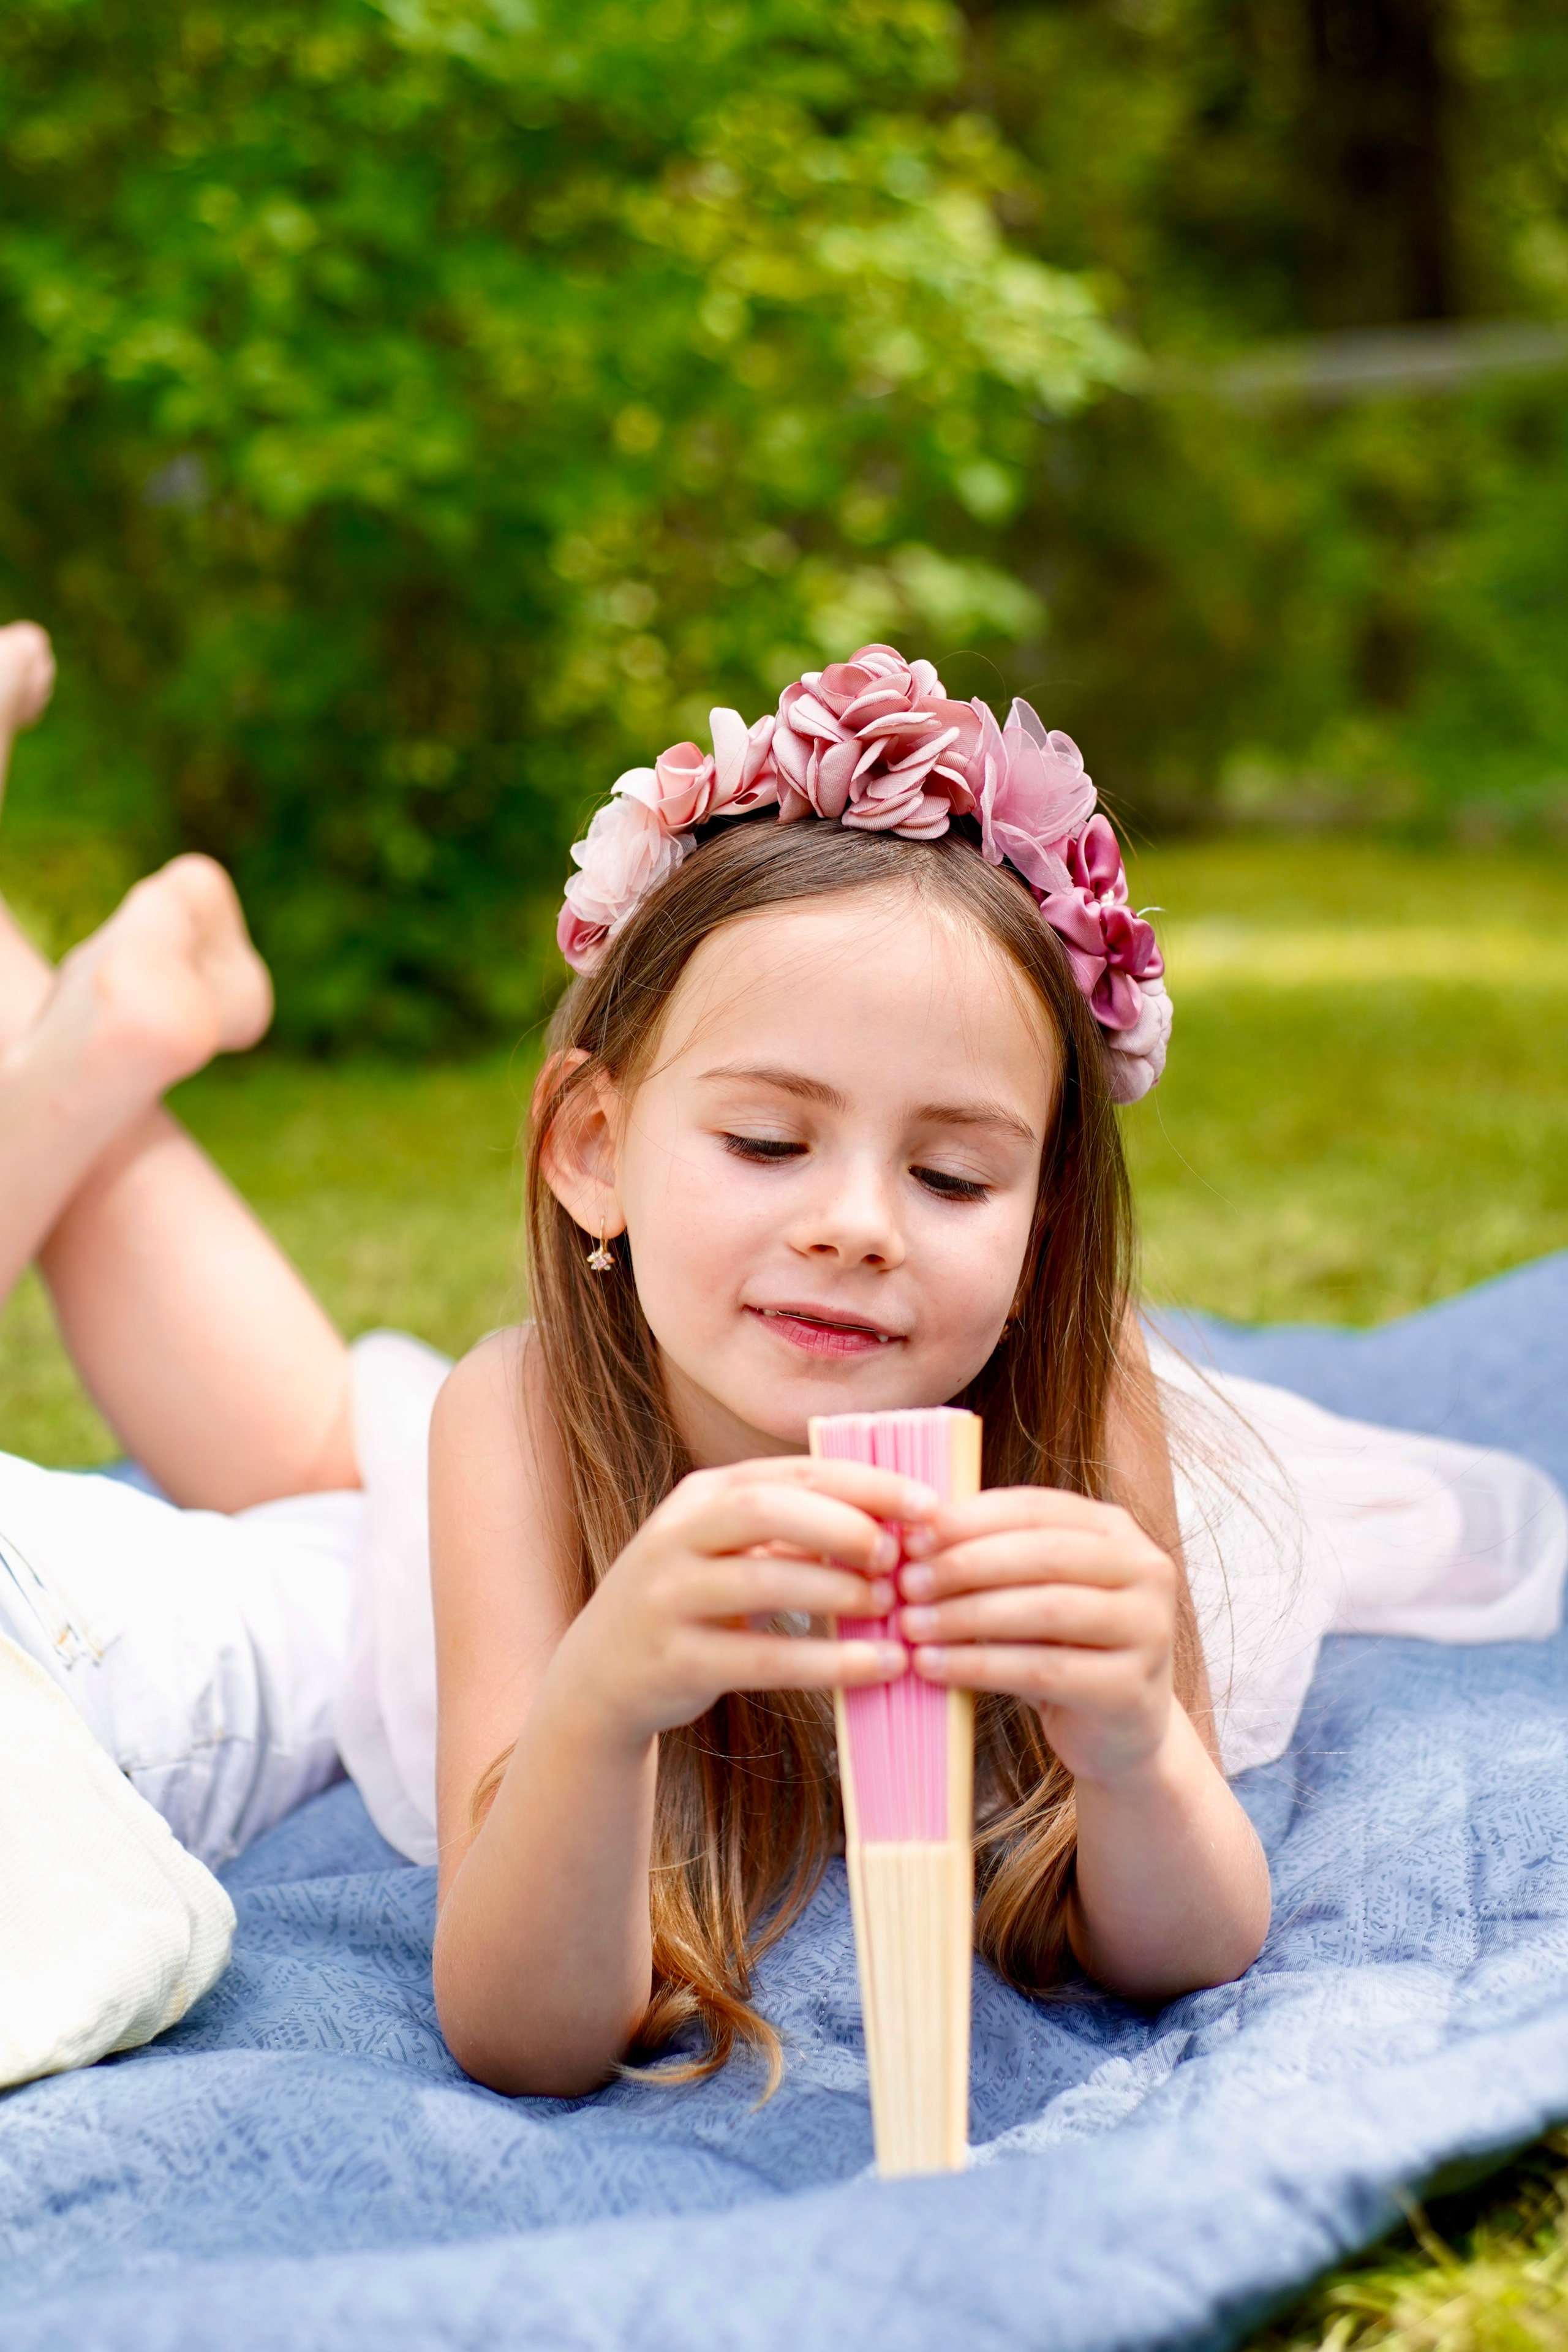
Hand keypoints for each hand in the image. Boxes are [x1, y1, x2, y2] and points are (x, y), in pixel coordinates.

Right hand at [549, 1457, 938, 1747]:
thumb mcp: (728, 1548)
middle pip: (765, 1509)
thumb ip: (793, 1527)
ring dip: (836, 1591)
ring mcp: (669, 1596)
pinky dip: (825, 1662)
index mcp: (703, 1495)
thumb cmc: (695, 1601)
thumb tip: (897, 1521)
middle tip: (897, 1555)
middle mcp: (678, 1535)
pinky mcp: (674, 1659)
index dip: (864, 1484)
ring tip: (891, 1607)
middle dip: (842, 1526)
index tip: (926, 1505)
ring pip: (761, 1581)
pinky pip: (760, 1657)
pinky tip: (875, 1667)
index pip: (792, 1471)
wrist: (603, 1673)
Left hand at [898, 1488, 1176, 1787]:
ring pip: (1045, 1610)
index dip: (971, 1519)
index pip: (1037, 1507)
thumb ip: (992, 1556)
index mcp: (1117, 1530)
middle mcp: (1146, 1570)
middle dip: (966, 1565)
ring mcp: (1149, 1629)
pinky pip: (1042, 1670)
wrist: (1118, 1733)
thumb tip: (913, 1533)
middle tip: (906, 1583)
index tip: (912, 1536)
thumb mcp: (1033, 1591)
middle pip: (1044, 1554)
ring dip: (967, 1616)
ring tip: (911, 1626)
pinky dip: (980, 1666)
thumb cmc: (1061, 1648)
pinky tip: (934, 1667)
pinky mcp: (1129, 1687)